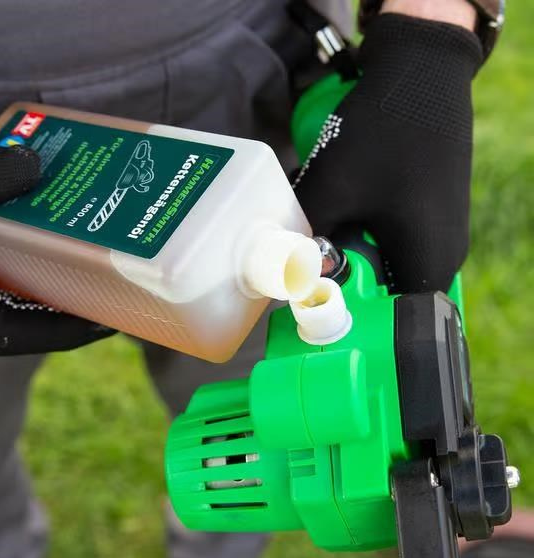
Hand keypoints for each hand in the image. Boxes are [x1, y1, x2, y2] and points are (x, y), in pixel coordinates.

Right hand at [0, 136, 113, 354]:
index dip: (61, 334)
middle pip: (7, 314)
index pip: (6, 335)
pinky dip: (2, 247)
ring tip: (77, 243)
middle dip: (57, 302)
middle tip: (105, 277)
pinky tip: (21, 215)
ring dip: (32, 271)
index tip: (108, 321)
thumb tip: (35, 168)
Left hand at [294, 13, 482, 292]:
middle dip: (343, 289)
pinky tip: (341, 220)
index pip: (386, 323)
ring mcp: (439, 235)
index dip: (345, 320)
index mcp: (427, 264)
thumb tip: (275, 273)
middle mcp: (442, 257)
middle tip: (308, 277)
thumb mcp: (330, 190)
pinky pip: (393, 244)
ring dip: (351, 261)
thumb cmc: (383, 134)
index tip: (312, 311)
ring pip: (385, 268)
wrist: (421, 74)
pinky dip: (364, 240)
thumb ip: (302, 239)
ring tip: (321, 244)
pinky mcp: (430, 214)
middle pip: (383, 297)